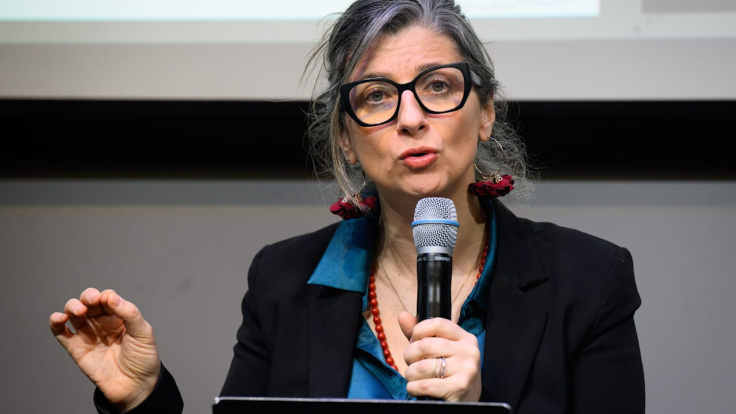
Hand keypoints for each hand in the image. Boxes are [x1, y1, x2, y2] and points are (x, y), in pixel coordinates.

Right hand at [49, 288, 160, 411]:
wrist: (135, 385)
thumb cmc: (143, 359)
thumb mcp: (143, 332)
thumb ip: (129, 313)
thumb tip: (110, 296)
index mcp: (119, 316)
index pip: (107, 298)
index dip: (104, 296)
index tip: (107, 300)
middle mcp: (102, 323)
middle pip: (88, 301)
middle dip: (87, 297)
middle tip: (91, 301)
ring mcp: (88, 334)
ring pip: (73, 312)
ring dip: (72, 306)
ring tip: (79, 311)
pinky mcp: (76, 348)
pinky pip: (61, 333)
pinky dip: (55, 322)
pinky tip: (59, 318)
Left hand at [399, 312, 481, 401]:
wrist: (467, 403)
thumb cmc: (448, 373)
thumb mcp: (439, 351)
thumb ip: (420, 334)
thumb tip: (402, 316)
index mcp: (465, 338)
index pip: (437, 323)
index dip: (418, 331)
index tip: (414, 342)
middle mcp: (469, 351)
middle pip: (425, 345)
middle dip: (410, 356)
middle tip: (411, 364)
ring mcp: (466, 369)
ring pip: (422, 366)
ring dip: (410, 374)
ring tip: (414, 378)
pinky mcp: (460, 387)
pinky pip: (425, 384)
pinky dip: (413, 387)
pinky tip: (416, 388)